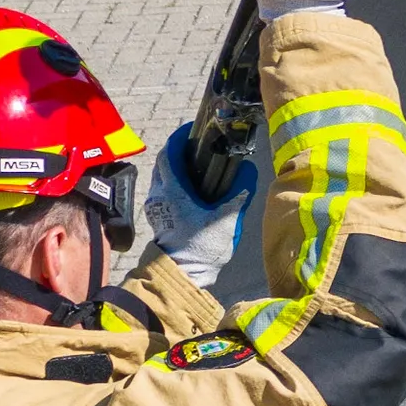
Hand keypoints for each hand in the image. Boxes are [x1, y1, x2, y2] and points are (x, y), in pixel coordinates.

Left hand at [142, 121, 261, 289]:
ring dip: (174, 167)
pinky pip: (163, 191)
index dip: (180, 138)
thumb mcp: (226, 220)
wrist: (182, 276)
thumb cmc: (201, 248)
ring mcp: (156, 207)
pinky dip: (173, 182)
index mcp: (173, 191)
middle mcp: (160, 195)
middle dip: (177, 150)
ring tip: (195, 166)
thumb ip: (239, 193)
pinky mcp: (158, 218)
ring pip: (161, 177)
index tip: (193, 130)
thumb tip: (248, 171)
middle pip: (163, 163)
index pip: (170, 153)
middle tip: (197, 146)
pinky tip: (190, 189)